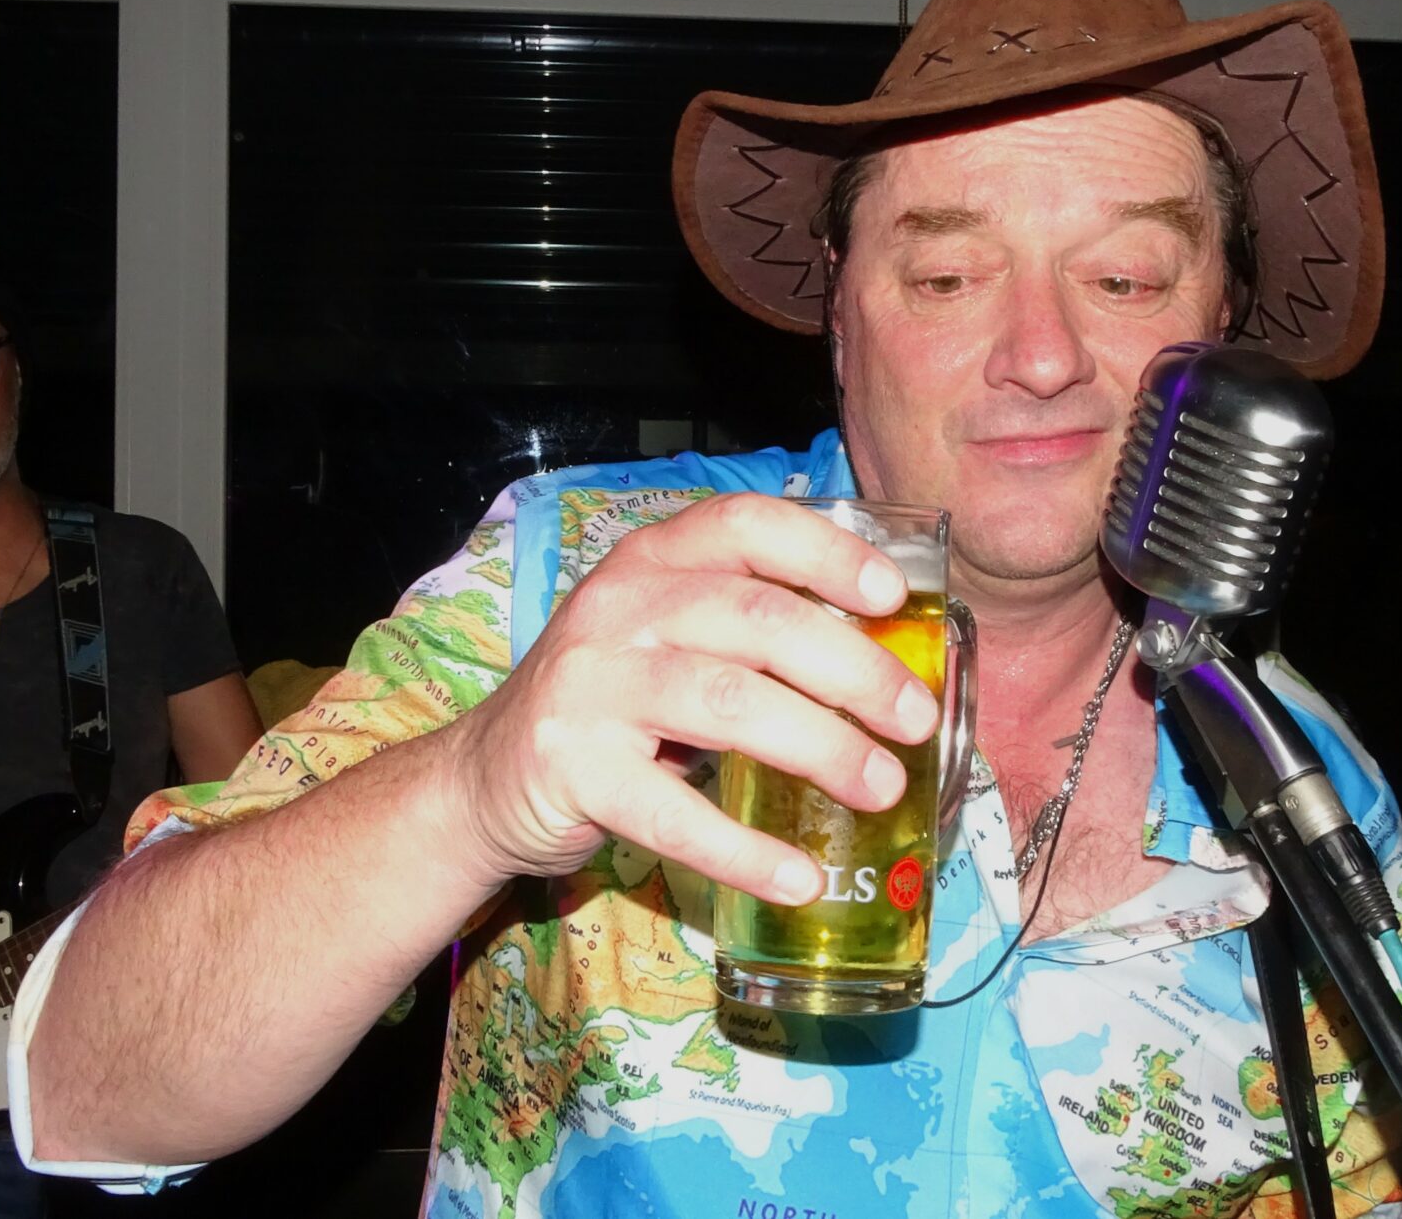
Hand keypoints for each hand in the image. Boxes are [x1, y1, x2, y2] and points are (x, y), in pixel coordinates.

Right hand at [450, 492, 941, 906]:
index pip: (745, 524)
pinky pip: (676, 815)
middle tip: (916, 719)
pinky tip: (799, 877)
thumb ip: (749, 628)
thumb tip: (888, 663)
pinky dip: (746, 851)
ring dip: (822, 748)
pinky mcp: (574, 771)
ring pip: (729, 704)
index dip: (827, 553)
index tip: (892, 598)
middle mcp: (619, 609)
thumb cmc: (610, 702)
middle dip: (854, 670)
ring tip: (881, 787)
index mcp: (652, 562)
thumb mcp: (666, 635)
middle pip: (758, 621)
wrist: (485, 777)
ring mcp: (591, 687)